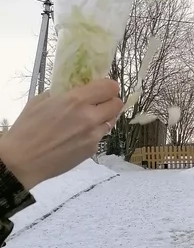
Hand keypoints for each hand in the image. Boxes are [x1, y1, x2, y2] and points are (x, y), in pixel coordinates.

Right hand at [0, 79, 122, 190]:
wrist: (23, 161)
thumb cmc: (26, 129)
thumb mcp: (40, 101)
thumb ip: (61, 93)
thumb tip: (73, 89)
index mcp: (76, 100)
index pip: (110, 87)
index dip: (108, 87)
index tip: (102, 89)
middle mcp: (90, 116)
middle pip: (117, 104)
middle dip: (109, 101)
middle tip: (98, 104)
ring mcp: (93, 134)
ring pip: (111, 120)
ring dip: (104, 118)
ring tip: (88, 120)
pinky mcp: (92, 149)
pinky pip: (100, 136)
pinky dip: (94, 133)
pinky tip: (79, 136)